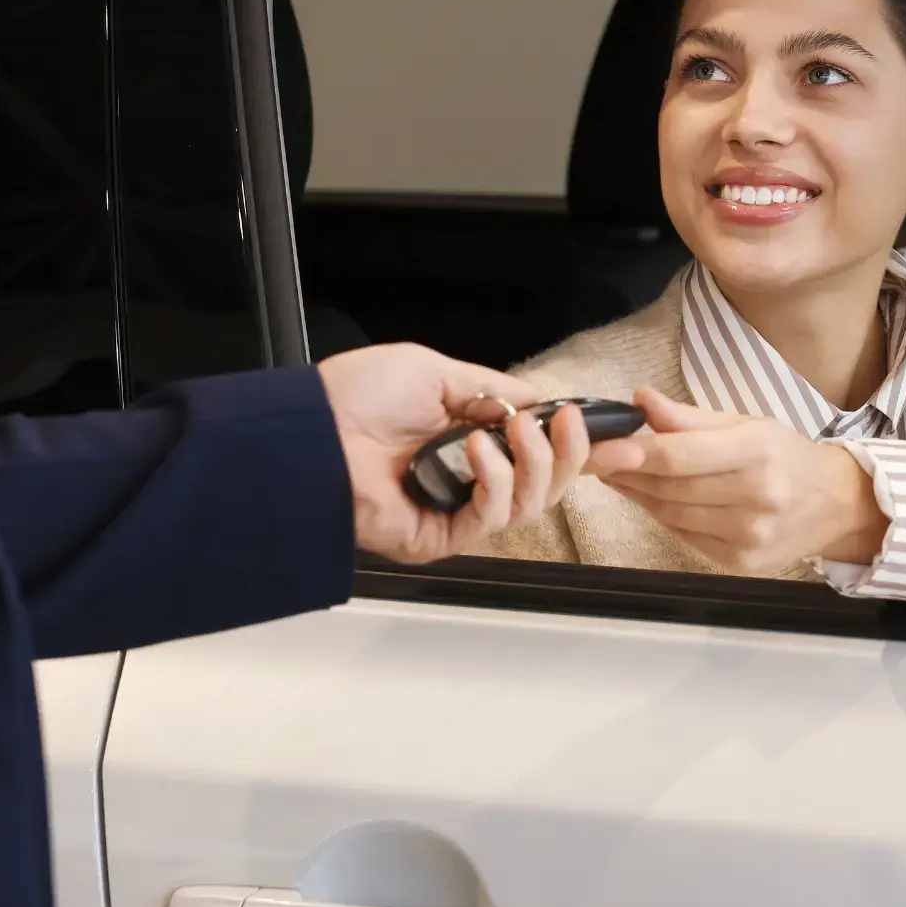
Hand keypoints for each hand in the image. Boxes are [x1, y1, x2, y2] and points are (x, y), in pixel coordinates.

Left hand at [317, 343, 592, 563]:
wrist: (310, 430)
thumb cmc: (355, 398)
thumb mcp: (436, 370)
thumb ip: (493, 387)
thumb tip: (538, 397)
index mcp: (469, 442)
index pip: (537, 452)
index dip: (571, 443)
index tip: (595, 424)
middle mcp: (467, 479)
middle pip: (547, 485)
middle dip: (567, 453)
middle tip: (566, 425)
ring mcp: (455, 510)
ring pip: (530, 505)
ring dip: (534, 464)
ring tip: (511, 431)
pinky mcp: (440, 536)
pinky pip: (493, 520)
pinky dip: (497, 481)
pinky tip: (478, 451)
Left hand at [588, 388, 889, 575]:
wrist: (835, 505)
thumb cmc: (786, 457)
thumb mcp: (746, 423)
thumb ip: (690, 418)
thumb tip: (641, 400)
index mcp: (760, 452)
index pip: (678, 455)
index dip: (631, 452)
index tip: (597, 445)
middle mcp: (757, 497)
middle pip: (669, 487)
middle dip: (625, 472)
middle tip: (598, 456)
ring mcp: (749, 536)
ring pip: (670, 514)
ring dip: (637, 494)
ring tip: (618, 474)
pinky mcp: (740, 563)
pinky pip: (684, 535)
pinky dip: (661, 515)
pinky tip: (650, 498)